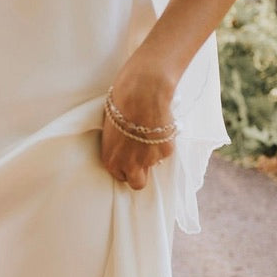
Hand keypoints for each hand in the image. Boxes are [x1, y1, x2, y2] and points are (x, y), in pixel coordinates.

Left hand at [100, 65, 176, 189]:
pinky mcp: (165, 151)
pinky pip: (165, 149)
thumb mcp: (111, 129)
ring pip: (154, 162)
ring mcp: (149, 160)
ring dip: (153, 150)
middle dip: (140, 174)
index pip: (121, 175)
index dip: (126, 167)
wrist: (141, 92)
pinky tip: (159, 123)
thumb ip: (118, 145)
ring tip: (149, 128)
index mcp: (111, 160)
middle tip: (143, 157)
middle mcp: (129, 165)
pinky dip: (164, 140)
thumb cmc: (121, 104)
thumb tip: (126, 145)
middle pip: (138, 183)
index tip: (129, 157)